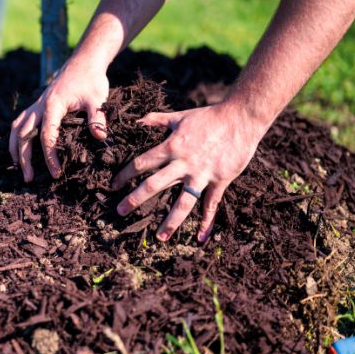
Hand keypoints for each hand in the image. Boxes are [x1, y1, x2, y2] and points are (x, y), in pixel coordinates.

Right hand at [9, 56, 109, 181]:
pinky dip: (16, 137)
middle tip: (29, 178)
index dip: (49, 156)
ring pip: (16, 128)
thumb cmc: (91, 80)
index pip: (46, 136)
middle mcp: (39, 106)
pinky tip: (19, 149)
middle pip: (23, 134)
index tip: (56, 173)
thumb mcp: (98, 99)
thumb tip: (99, 137)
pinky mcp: (37, 105)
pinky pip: (20, 122)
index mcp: (53, 105)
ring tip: (18, 167)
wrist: (84, 62)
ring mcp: (36, 105)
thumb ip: (98, 118)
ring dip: (15, 148)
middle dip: (24, 157)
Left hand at [112, 101, 266, 242]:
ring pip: (183, 202)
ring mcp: (202, 174)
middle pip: (154, 185)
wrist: (240, 118)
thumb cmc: (208, 116)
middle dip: (135, 199)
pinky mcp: (220, 180)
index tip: (114, 185)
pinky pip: (211, 204)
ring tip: (160, 237)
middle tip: (120, 212)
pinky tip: (200, 237)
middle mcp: (183, 163)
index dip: (125, 175)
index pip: (141, 163)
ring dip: (171, 221)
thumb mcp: (179, 116)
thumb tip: (137, 120)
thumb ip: (156, 119)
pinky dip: (206, 222)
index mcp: (171, 147)